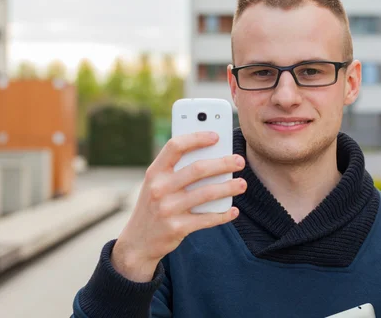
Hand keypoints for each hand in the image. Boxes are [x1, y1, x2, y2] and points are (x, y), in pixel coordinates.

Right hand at [111, 131, 245, 281]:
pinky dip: (223, 214)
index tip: (217, 136)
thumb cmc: (155, 206)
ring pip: (207, 193)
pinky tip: (233, 210)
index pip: (175, 146)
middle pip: (197, 169)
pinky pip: (207, 218)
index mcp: (154, 172)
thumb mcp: (156, 184)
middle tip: (239, 161)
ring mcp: (167, 209)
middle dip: (223, 163)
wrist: (137, 243)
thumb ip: (177, 170)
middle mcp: (159, 188)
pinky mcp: (177, 228)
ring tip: (242, 184)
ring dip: (228, 187)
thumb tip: (214, 155)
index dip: (197, 138)